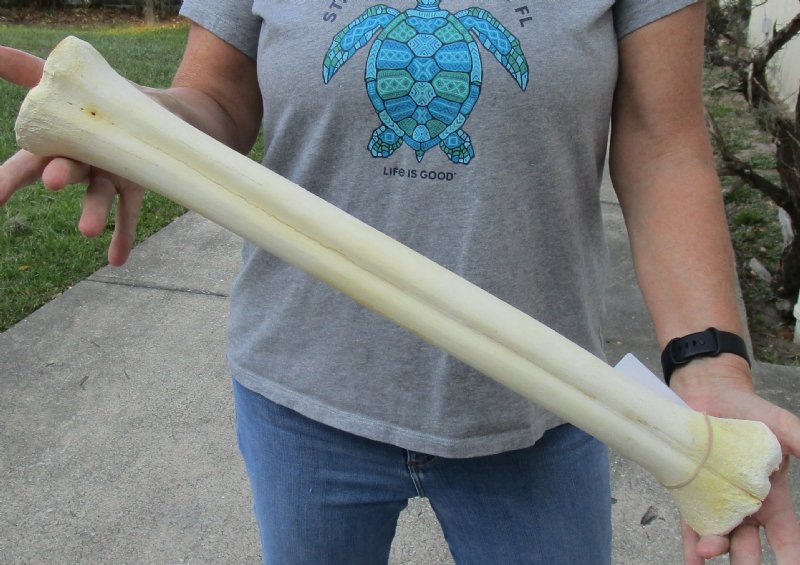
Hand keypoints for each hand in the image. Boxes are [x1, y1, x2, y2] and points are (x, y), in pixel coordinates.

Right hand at [0, 45, 144, 265]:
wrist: (160, 113)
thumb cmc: (104, 100)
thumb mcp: (67, 82)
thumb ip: (25, 70)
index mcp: (61, 141)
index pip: (28, 160)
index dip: (8, 179)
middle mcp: (82, 162)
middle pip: (65, 171)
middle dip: (58, 175)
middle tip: (52, 182)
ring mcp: (109, 175)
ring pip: (100, 194)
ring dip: (94, 213)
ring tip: (89, 232)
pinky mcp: (136, 184)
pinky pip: (130, 213)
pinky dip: (125, 235)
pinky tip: (117, 261)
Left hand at [671, 355, 799, 563]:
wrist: (709, 393)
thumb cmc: (749, 410)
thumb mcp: (784, 426)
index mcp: (771, 497)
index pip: (785, 535)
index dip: (789, 554)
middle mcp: (744, 505)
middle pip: (749, 542)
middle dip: (747, 559)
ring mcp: (716, 499)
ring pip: (720, 535)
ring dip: (716, 548)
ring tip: (710, 552)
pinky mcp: (690, 490)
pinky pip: (691, 522)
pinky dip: (691, 542)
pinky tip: (694, 558)